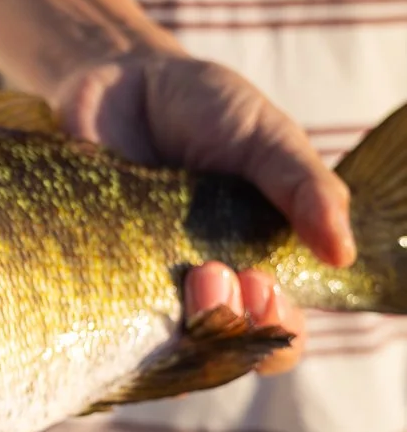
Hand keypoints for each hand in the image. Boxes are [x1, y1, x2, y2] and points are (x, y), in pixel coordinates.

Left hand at [53, 51, 347, 373]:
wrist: (119, 79)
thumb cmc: (205, 109)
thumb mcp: (266, 137)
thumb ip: (304, 187)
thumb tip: (343, 254)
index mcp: (255, 266)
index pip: (276, 333)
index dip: (275, 331)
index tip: (263, 287)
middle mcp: (200, 288)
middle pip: (219, 352)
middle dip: (225, 327)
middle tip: (213, 272)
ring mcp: (141, 285)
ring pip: (160, 348)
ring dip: (175, 327)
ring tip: (186, 272)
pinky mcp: (88, 272)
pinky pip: (95, 321)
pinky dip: (107, 319)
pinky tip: (117, 289)